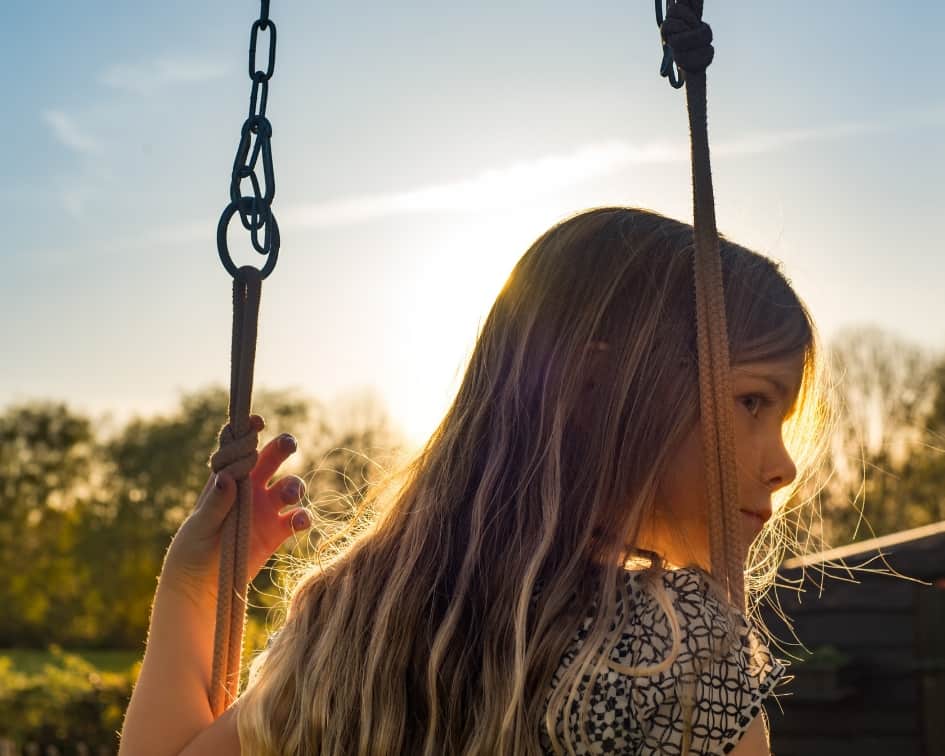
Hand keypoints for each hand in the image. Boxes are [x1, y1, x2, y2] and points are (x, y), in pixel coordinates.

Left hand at [162, 414, 309, 601]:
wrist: (200, 586)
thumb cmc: (192, 551)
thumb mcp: (199, 527)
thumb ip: (215, 504)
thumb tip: (226, 477)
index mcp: (227, 480)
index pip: (239, 449)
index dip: (249, 432)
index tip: (256, 422)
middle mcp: (250, 490)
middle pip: (272, 459)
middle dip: (282, 447)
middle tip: (288, 444)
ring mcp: (266, 510)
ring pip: (290, 486)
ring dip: (294, 485)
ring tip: (289, 493)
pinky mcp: (277, 533)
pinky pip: (298, 518)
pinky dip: (303, 517)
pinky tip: (298, 522)